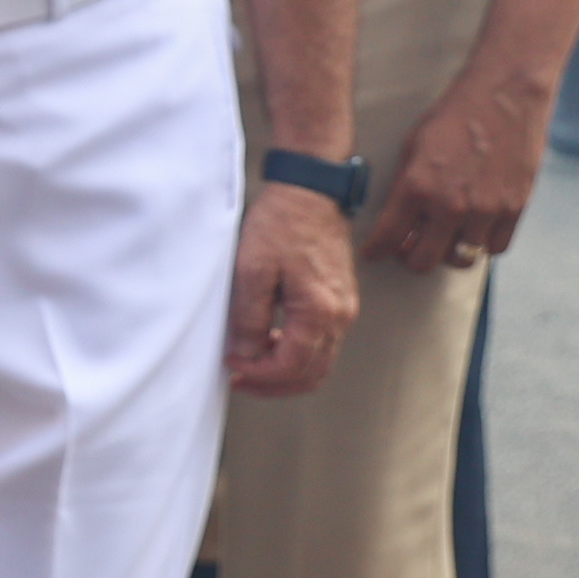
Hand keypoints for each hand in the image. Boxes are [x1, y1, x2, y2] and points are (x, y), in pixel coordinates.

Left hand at [224, 179, 361, 396]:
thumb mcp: (252, 271)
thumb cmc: (282, 224)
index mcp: (319, 312)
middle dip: (273, 384)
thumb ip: (250, 319)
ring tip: (252, 364)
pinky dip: (297, 354)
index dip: (259, 376)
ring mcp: (344, 310)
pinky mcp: (340, 301)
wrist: (309, 193)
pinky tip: (272, 342)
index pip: (291, 367)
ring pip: (319, 363)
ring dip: (286, 372)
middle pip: (311, 374)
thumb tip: (247, 354)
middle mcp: (340, 316)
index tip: (233, 368)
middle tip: (241, 378)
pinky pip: (323, 343)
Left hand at [356, 65, 545, 274]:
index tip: (374, 252)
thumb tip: (397, 219)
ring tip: (444, 236)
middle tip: (409, 247)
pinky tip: (475, 228)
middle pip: (423, 262)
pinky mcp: (515, 210)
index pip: (388, 238)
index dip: (376, 250)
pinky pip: (495, 248)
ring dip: (448, 252)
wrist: (506, 97)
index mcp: (417, 187)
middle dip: (410, 258)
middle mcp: (450, 206)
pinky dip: (482, 244)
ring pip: (461, 260)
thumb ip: (405, 186)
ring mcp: (485, 211)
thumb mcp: (413, 146)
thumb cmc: (455, 116)